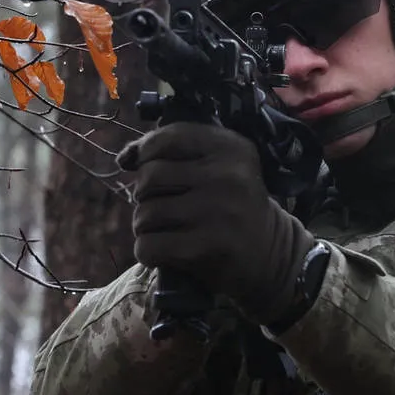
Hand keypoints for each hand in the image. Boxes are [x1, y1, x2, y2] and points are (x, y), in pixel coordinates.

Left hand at [121, 121, 313, 324]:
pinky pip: (150, 245)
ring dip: (144, 227)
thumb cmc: (233, 207)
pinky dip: (147, 252)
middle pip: (149, 177)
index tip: (147, 169)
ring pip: (145, 213)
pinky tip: (163, 252)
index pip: (167, 138)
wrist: (271, 256)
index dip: (145, 154)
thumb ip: (173, 154)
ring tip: (164, 231)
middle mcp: (227, 174)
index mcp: (230, 147)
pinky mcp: (208, 246)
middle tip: (161, 208)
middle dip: (145, 196)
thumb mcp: (218, 168)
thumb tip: (123, 158)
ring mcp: (218, 211)